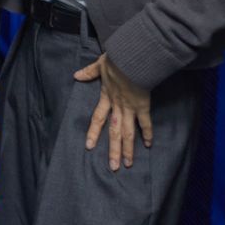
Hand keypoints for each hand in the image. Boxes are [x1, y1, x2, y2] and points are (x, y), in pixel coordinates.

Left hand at [74, 53, 152, 170]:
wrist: (130, 58)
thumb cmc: (116, 60)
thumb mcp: (99, 65)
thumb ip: (89, 72)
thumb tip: (76, 75)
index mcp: (107, 97)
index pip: (97, 118)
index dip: (93, 132)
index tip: (89, 146)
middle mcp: (117, 107)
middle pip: (113, 132)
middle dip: (113, 150)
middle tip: (113, 167)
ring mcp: (130, 108)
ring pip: (128, 133)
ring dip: (128, 149)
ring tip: (128, 164)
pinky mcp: (142, 106)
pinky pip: (145, 123)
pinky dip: (147, 133)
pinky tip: (149, 145)